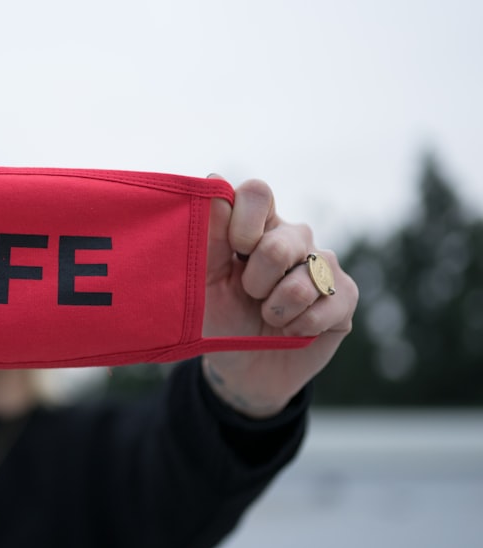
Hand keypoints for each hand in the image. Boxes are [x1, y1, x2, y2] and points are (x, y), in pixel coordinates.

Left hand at [202, 178, 358, 417]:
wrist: (242, 368)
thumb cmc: (219, 317)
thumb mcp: (204, 281)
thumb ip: (208, 234)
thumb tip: (214, 179)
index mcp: (257, 225)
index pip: (257, 192)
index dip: (242, 223)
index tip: (233, 252)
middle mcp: (293, 237)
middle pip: (282, 242)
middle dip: (256, 281)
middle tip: (249, 295)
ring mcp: (323, 265)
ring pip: (305, 278)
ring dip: (276, 309)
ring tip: (268, 316)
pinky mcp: (345, 296)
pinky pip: (327, 305)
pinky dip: (299, 326)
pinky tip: (291, 330)